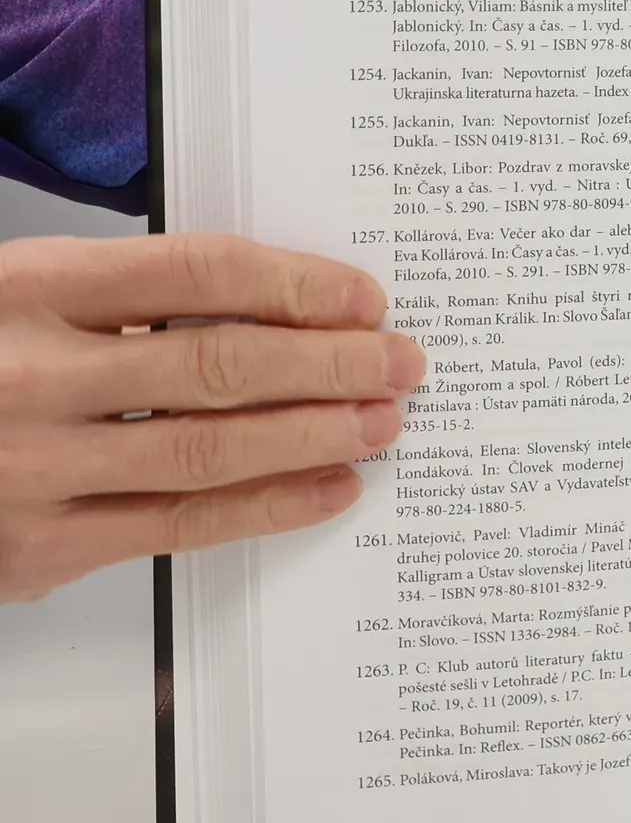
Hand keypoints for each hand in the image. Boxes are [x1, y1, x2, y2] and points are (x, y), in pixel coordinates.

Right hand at [0, 232, 421, 601]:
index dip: (299, 284)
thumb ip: (137, 297)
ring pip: (210, 451)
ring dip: (315, 435)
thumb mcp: (30, 295)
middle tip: (401, 361)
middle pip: (220, 364)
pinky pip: (177, 527)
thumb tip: (288, 306)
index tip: (365, 296)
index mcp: (32, 288)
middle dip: (331, 364)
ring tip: (382, 421)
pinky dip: (267, 507)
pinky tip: (327, 487)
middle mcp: (31, 377)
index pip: (201, 273)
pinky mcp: (36, 549)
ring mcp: (32, 470)